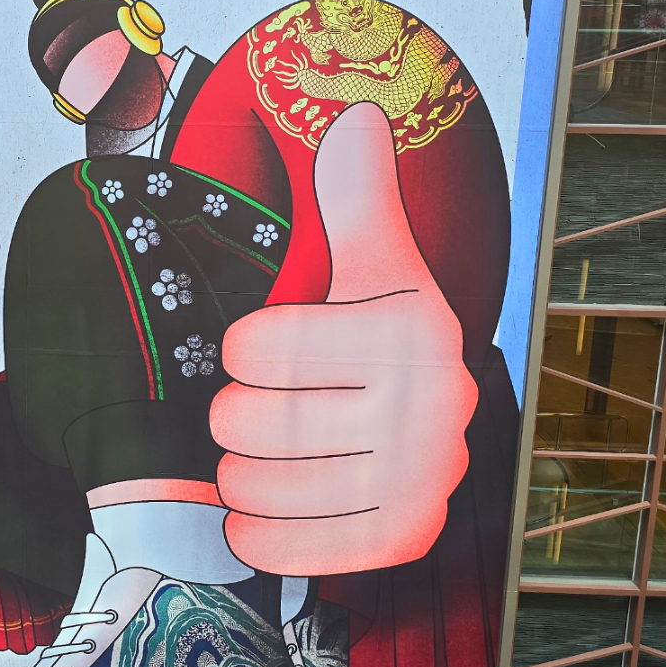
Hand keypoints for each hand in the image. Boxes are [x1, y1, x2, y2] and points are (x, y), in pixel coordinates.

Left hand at [211, 101, 477, 575]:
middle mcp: (431, 408)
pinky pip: (290, 549)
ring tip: (256, 455)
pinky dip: (257, 533)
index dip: (241, 349)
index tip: (259, 350)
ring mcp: (421, 479)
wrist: (430, 413)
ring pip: (260, 486)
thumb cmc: (377, 327)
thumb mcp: (372, 257)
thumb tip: (357, 117)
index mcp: (413, 330)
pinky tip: (257, 510)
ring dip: (239, 475)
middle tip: (251, 410)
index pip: (261, 348)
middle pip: (252, 421)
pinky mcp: (405, 537)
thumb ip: (357, 193)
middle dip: (233, 416)